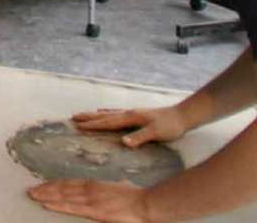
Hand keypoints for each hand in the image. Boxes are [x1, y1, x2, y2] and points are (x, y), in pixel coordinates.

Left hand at [27, 179, 152, 221]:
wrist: (146, 204)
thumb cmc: (136, 197)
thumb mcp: (119, 187)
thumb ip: (110, 188)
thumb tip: (114, 184)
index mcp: (95, 185)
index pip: (70, 183)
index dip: (54, 184)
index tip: (43, 185)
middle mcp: (90, 190)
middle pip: (63, 188)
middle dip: (46, 189)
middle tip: (30, 190)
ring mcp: (91, 200)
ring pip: (63, 197)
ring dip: (46, 196)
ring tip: (32, 195)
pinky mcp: (94, 211)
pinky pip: (72, 208)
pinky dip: (57, 205)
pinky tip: (46, 204)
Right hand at [71, 107, 188, 146]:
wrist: (183, 116)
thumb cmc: (170, 126)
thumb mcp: (156, 133)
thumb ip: (140, 137)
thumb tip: (123, 142)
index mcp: (130, 118)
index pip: (107, 122)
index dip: (93, 125)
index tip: (77, 126)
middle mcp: (128, 113)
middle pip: (104, 115)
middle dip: (88, 117)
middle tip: (73, 117)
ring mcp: (131, 113)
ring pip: (108, 113)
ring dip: (94, 115)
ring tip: (82, 114)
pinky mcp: (136, 114)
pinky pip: (115, 113)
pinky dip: (106, 113)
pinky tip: (103, 112)